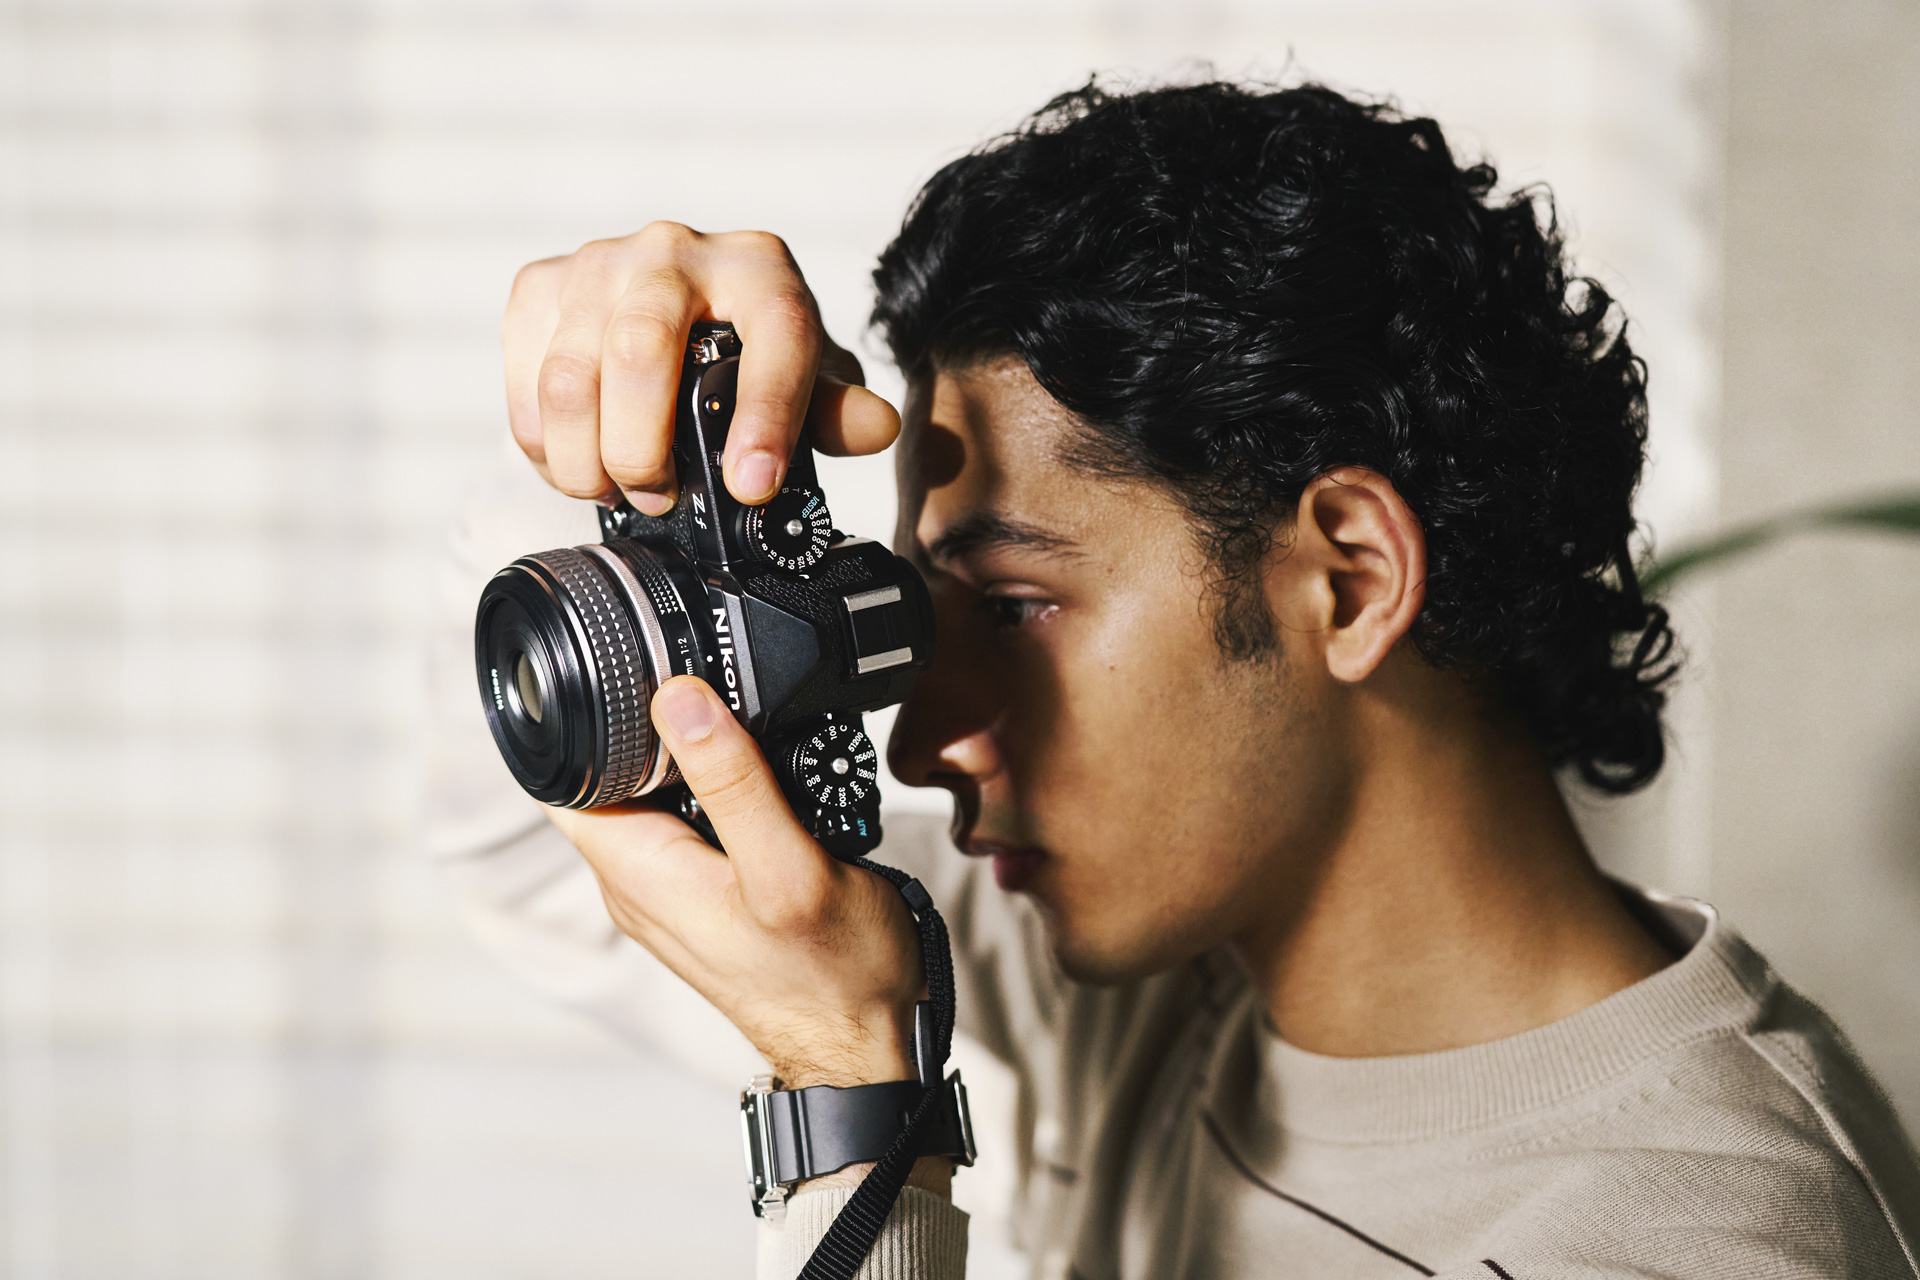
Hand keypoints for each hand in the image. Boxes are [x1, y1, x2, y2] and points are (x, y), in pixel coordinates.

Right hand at [502, 223, 900, 512]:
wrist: (675, 306)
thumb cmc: (746, 351)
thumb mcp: (803, 378)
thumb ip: (834, 408)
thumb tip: (876, 427)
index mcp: (760, 269)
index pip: (774, 334)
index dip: (765, 416)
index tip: (753, 485)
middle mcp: (676, 250)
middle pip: (640, 349)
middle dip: (644, 448)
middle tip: (659, 498)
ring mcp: (600, 262)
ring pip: (569, 374)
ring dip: (587, 458)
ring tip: (616, 491)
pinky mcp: (541, 285)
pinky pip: (526, 379)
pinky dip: (544, 444)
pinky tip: (577, 464)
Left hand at [547, 676, 923, 1088]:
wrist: (866, 1043)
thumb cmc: (834, 974)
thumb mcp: (789, 868)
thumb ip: (733, 784)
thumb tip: (677, 697)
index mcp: (635, 869)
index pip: (562, 771)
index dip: (581, 709)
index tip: (625, 657)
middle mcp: (638, 878)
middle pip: (607, 771)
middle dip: (644, 719)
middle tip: (700, 668)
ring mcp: (672, 886)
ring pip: (652, 791)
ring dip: (686, 750)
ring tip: (739, 714)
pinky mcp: (709, 889)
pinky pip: (690, 817)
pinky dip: (716, 782)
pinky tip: (762, 765)